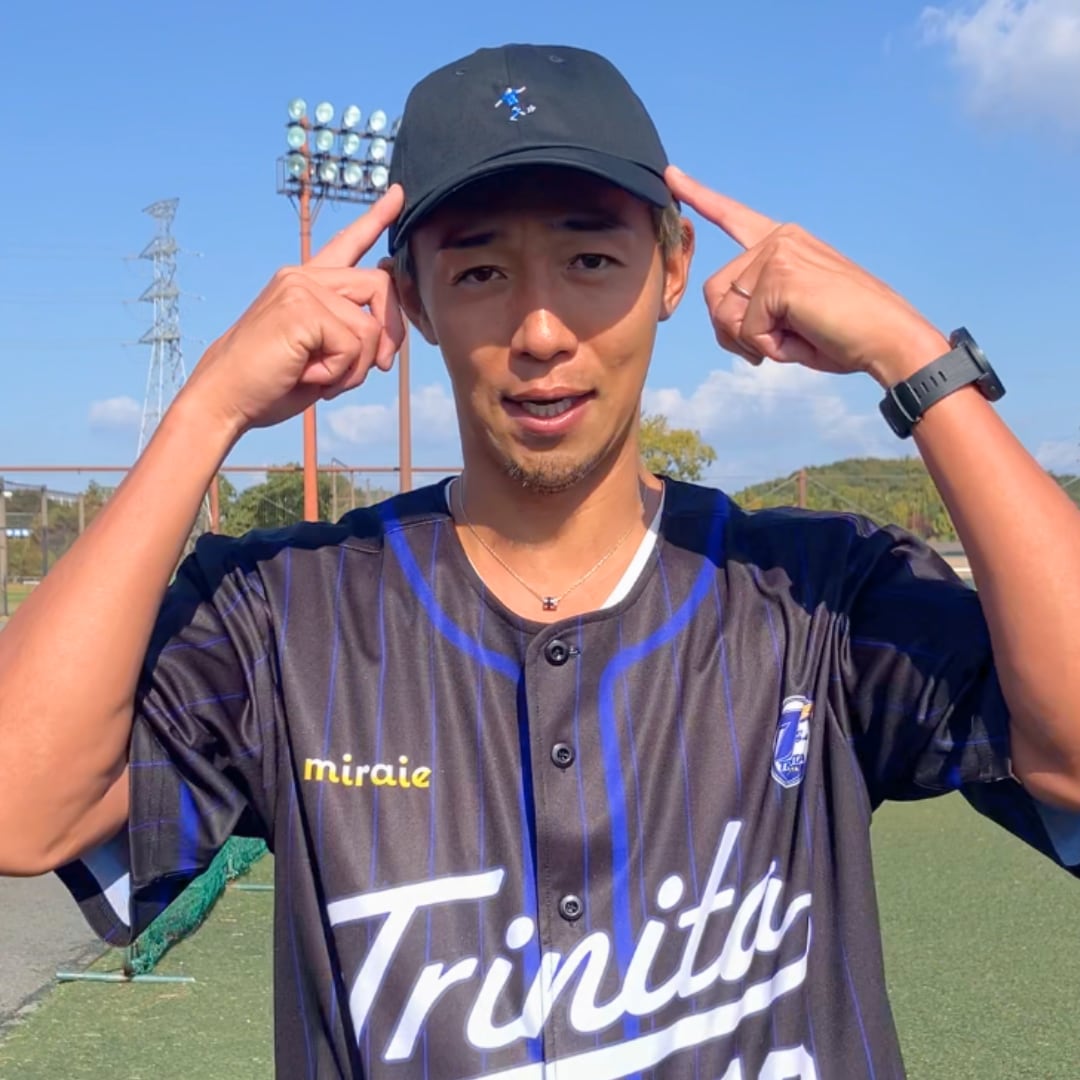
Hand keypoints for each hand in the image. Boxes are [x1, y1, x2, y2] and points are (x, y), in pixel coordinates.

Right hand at [181, 185, 405, 438]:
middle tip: (380, 367)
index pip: (347, 243)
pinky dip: (340, 373)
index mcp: (306, 283)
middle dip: (390, 335)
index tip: (398, 193)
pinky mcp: (301, 308)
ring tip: (322, 378)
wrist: (225, 397)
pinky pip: (353, 346)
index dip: (376, 218)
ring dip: (356, 367)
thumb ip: (349, 334)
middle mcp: (303, 276)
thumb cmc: (270, 383)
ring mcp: (301, 288)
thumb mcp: (320, 354)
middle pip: (380, 285)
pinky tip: (308, 374)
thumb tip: (387, 336)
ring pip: (370, 326)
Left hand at [665, 166, 946, 385]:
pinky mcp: (779, 276)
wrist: (889, 338)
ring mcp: (777, 253)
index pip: (732, 216)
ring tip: (799, 335)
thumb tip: (723, 316)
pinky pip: (747, 330)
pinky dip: (771, 348)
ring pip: (725, 314)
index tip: (670, 174)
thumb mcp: (789, 317)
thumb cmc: (844, 334)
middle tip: (781, 341)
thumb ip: (753, 307)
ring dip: (755, 342)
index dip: (700, 197)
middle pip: (714, 294)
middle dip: (736, 333)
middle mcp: (777, 239)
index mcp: (783, 242)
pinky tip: (805, 336)